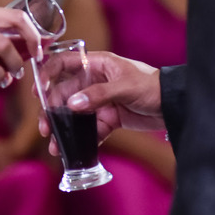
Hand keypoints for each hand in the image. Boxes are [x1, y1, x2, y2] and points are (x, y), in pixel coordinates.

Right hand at [39, 51, 163, 155]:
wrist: (175, 106)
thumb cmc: (153, 87)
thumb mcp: (125, 87)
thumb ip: (98, 95)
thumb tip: (72, 105)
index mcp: (97, 64)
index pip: (65, 63)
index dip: (48, 73)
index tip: (38, 91)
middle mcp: (94, 81)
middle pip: (64, 93)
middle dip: (52, 111)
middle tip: (45, 128)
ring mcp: (100, 101)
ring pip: (74, 114)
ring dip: (63, 128)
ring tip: (55, 145)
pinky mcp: (109, 118)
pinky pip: (91, 130)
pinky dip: (82, 140)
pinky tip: (74, 151)